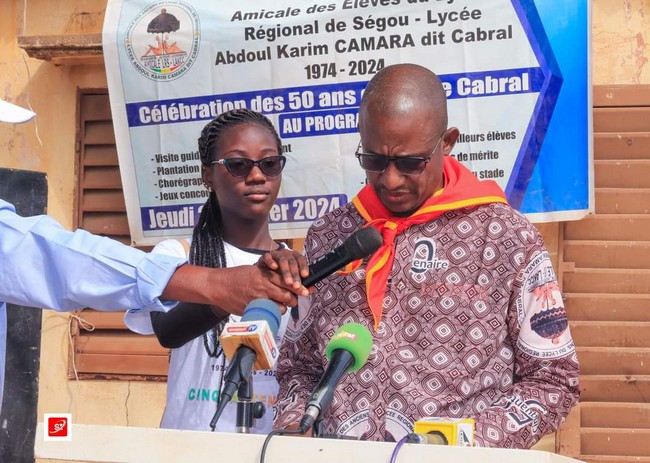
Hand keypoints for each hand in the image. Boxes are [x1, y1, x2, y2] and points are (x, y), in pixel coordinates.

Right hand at [161, 263, 308, 313]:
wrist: (217, 286)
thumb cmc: (236, 277)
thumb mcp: (254, 270)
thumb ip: (268, 275)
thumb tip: (284, 280)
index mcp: (264, 274)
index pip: (287, 280)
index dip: (299, 286)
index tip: (307, 289)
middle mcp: (263, 286)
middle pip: (287, 294)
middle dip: (294, 298)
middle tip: (297, 298)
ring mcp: (258, 299)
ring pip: (280, 306)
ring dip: (284, 307)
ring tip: (283, 304)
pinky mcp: (253, 309)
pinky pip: (269, 313)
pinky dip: (273, 313)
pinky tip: (272, 310)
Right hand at [257, 249, 310, 292]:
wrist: (262, 273)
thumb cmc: (279, 277)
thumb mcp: (290, 279)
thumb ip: (299, 284)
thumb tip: (311, 291)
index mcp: (294, 258)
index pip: (301, 259)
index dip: (304, 267)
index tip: (305, 276)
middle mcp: (286, 254)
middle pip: (293, 262)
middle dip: (295, 274)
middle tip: (297, 286)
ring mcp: (275, 255)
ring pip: (283, 260)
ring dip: (286, 271)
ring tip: (288, 282)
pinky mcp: (264, 257)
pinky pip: (268, 257)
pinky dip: (271, 261)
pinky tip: (274, 267)